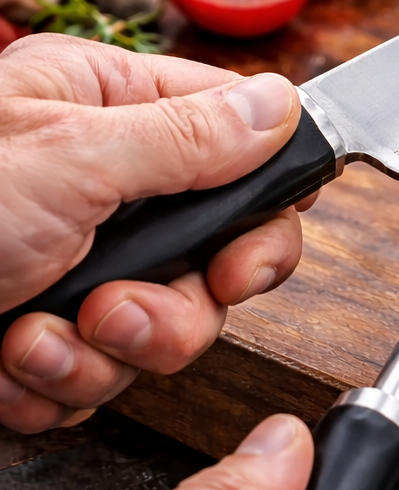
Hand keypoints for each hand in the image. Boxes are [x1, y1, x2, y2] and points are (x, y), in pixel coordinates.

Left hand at [0, 34, 314, 431]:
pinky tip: (8, 361)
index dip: (261, 214)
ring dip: (105, 353)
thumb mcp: (64, 161)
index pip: (240, 148)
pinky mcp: (42, 334)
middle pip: (215, 257)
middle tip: (120, 311)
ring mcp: (70, 266)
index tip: (244, 266)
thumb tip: (281, 106)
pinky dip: (56, 383)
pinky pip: (101, 375)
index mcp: (103, 113)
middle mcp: (96, 187)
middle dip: (175, 308)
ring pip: (163, 330)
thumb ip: (187, 137)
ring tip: (38, 336)